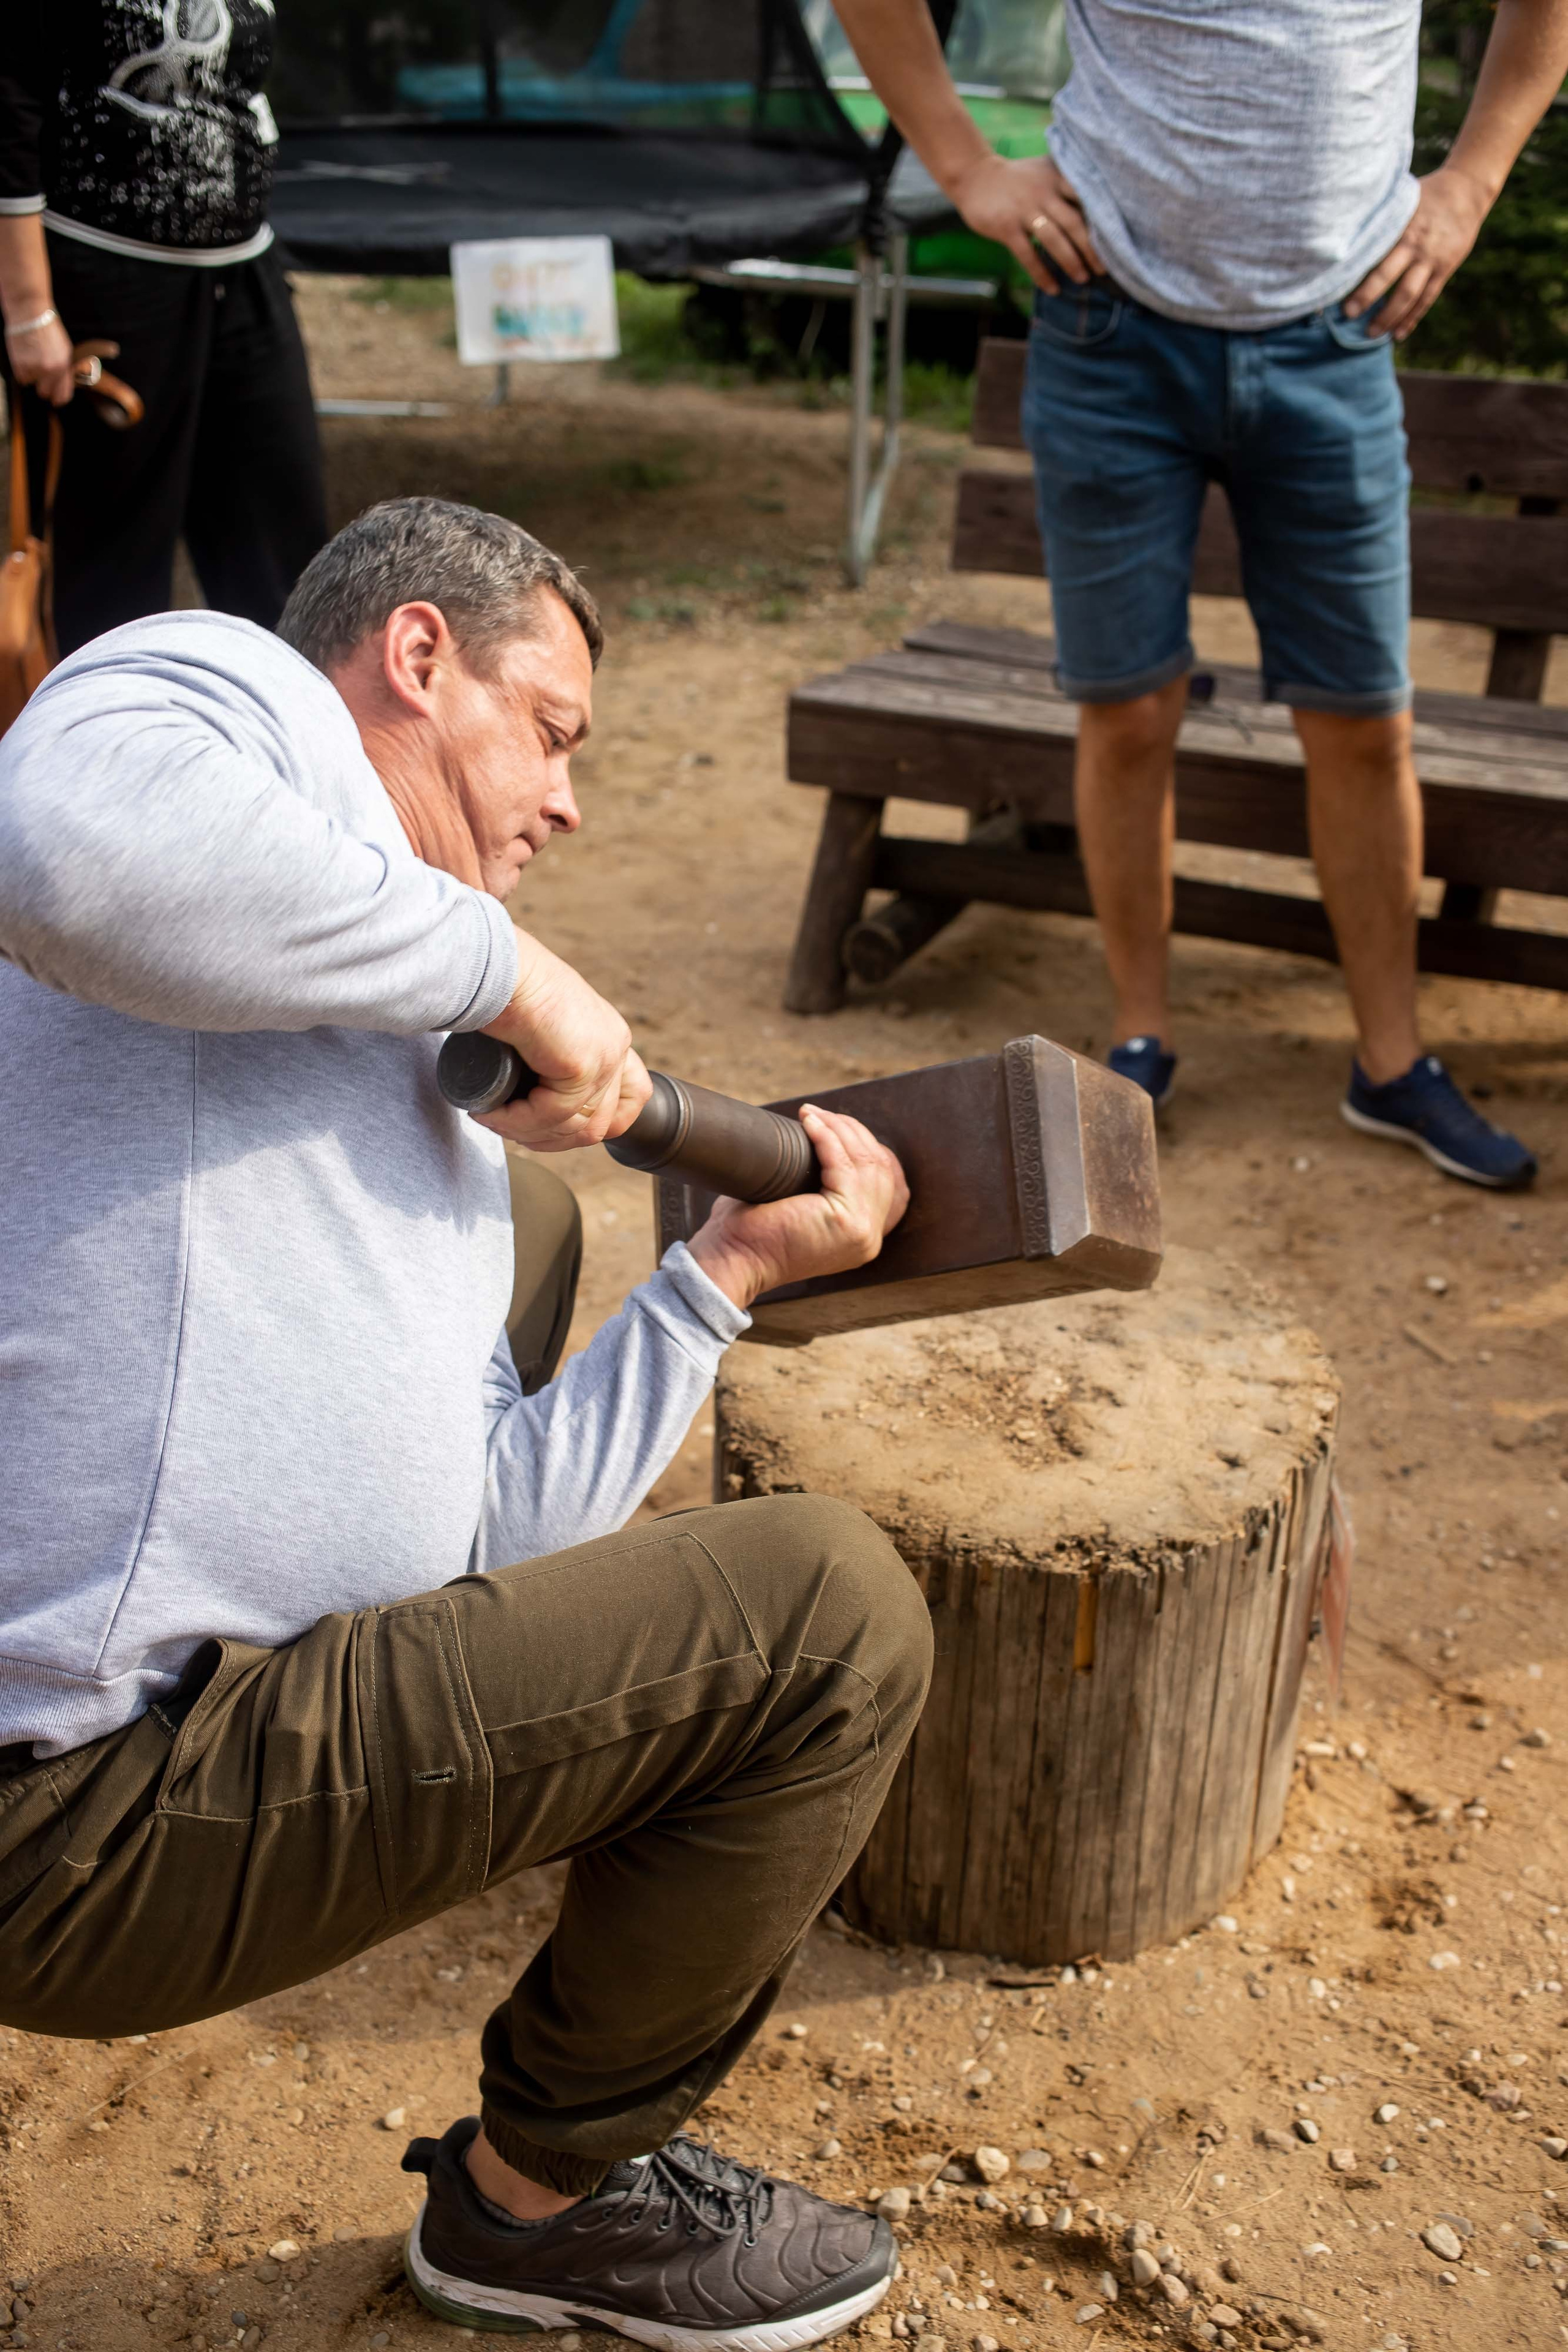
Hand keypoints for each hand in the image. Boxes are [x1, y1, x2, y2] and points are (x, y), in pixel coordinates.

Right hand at [4, 312, 74, 405]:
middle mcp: (49, 370)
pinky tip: (24, 355)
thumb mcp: (65, 349)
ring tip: (32, 357)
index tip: (56, 401)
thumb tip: (61, 384)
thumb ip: (64, 368)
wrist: (30, 312)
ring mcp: (33, 368)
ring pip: (31, 383)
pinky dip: (22, 370)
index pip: (63, 394)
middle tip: (40, 377)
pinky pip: (21, 377)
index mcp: (63, 366)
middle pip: (45, 393)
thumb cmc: (48, 328)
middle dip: (43, 388)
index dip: (59, 399)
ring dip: (31, 374)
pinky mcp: (19, 364)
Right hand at [471, 924, 650, 1151]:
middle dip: (550, 1137)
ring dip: (528, 1132)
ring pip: (575, 1127)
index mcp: (608, 1036)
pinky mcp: (583, 1065)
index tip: (548, 1127)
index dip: (595, 1124)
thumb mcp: (538, 1028)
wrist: (490, 962)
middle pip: (600, 1124)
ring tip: (491, 1116)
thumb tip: (530, 1097)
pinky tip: (489, 1111)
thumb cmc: (502, 988)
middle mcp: (614, 1045)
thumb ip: (548, 1056)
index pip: (631, 1098)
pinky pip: (551, 1116)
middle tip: (506, 1125)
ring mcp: (604, 1056)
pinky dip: (517, 1122)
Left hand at [686, 1105, 908, 1311]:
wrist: (732, 1259)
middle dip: (851, 1131)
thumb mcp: (798, 1205)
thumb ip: (819, 1184)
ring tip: (812, 1114)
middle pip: (878, 1167)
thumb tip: (816, 1139)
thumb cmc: (751, 1231)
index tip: (831, 1123)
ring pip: (866, 1162)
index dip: (861, 1144)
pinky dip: (828, 1138)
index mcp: (861, 1235)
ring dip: (839, 1129)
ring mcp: (862, 1230)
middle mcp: (869, 1237)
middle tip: (818, 1114)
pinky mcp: (847, 1219)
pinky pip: (845, 1165)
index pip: (880, 1179)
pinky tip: (810, 1123)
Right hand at [949, 151, 1102, 295]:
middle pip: (1073, 222)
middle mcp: (1043, 192)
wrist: (975, 176)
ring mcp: (1024, 209)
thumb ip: (1068, 183)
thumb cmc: (1019, 179)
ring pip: (1053, 239)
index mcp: (1057, 177)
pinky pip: (1028, 255)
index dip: (1102, 219)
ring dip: (1070, 262)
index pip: (1085, 197)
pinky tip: (1053, 288)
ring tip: (1083, 280)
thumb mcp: (1045, 171)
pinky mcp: (1006, 227)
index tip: (1117, 239)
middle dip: (1091, 248)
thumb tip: (1100, 210)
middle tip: (1104, 270)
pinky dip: (1042, 274)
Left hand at [1344, 165, 1490, 340]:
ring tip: (1372, 334)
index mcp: (1400, 226)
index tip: (1335, 287)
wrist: (1467, 190)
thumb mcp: (1400, 199)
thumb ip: (1380, 218)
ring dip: (1389, 316)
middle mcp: (1415, 244)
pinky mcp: (1445, 268)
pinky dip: (1412, 318)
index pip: (1373, 252)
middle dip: (1367, 297)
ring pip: (1408, 294)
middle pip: (1388, 276)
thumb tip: (1344, 233)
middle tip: (1348, 314)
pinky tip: (1398, 333)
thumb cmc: (1424, 195)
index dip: (1355, 271)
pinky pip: (1427, 298)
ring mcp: (1432, 258)